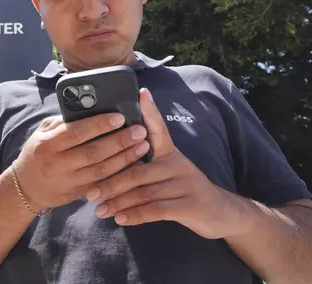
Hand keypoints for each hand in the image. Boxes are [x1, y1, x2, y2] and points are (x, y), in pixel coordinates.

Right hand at [12, 112, 150, 211]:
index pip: (76, 132)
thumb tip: (90, 109)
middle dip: (119, 141)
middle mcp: (57, 164)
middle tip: (139, 130)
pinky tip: (134, 165)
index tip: (119, 117)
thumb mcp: (42, 133)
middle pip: (93, 152)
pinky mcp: (76, 194)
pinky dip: (119, 175)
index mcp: (47, 144)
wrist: (25, 188)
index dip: (99, 125)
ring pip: (101, 170)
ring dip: (125, 158)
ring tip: (142, 146)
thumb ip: (63, 123)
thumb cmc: (37, 153)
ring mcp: (67, 181)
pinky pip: (102, 185)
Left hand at [86, 88, 245, 238]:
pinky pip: (157, 209)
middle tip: (90, 193)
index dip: (150, 111)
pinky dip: (136, 215)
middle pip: (138, 170)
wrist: (222, 214)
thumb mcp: (167, 173)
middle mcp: (178, 164)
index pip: (158, 128)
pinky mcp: (191, 205)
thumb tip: (108, 165)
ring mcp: (186, 184)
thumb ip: (144, 166)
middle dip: (110, 182)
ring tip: (99, 210)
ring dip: (118, 202)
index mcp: (170, 153)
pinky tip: (120, 219)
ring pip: (144, 191)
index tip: (141, 92)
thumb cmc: (183, 191)